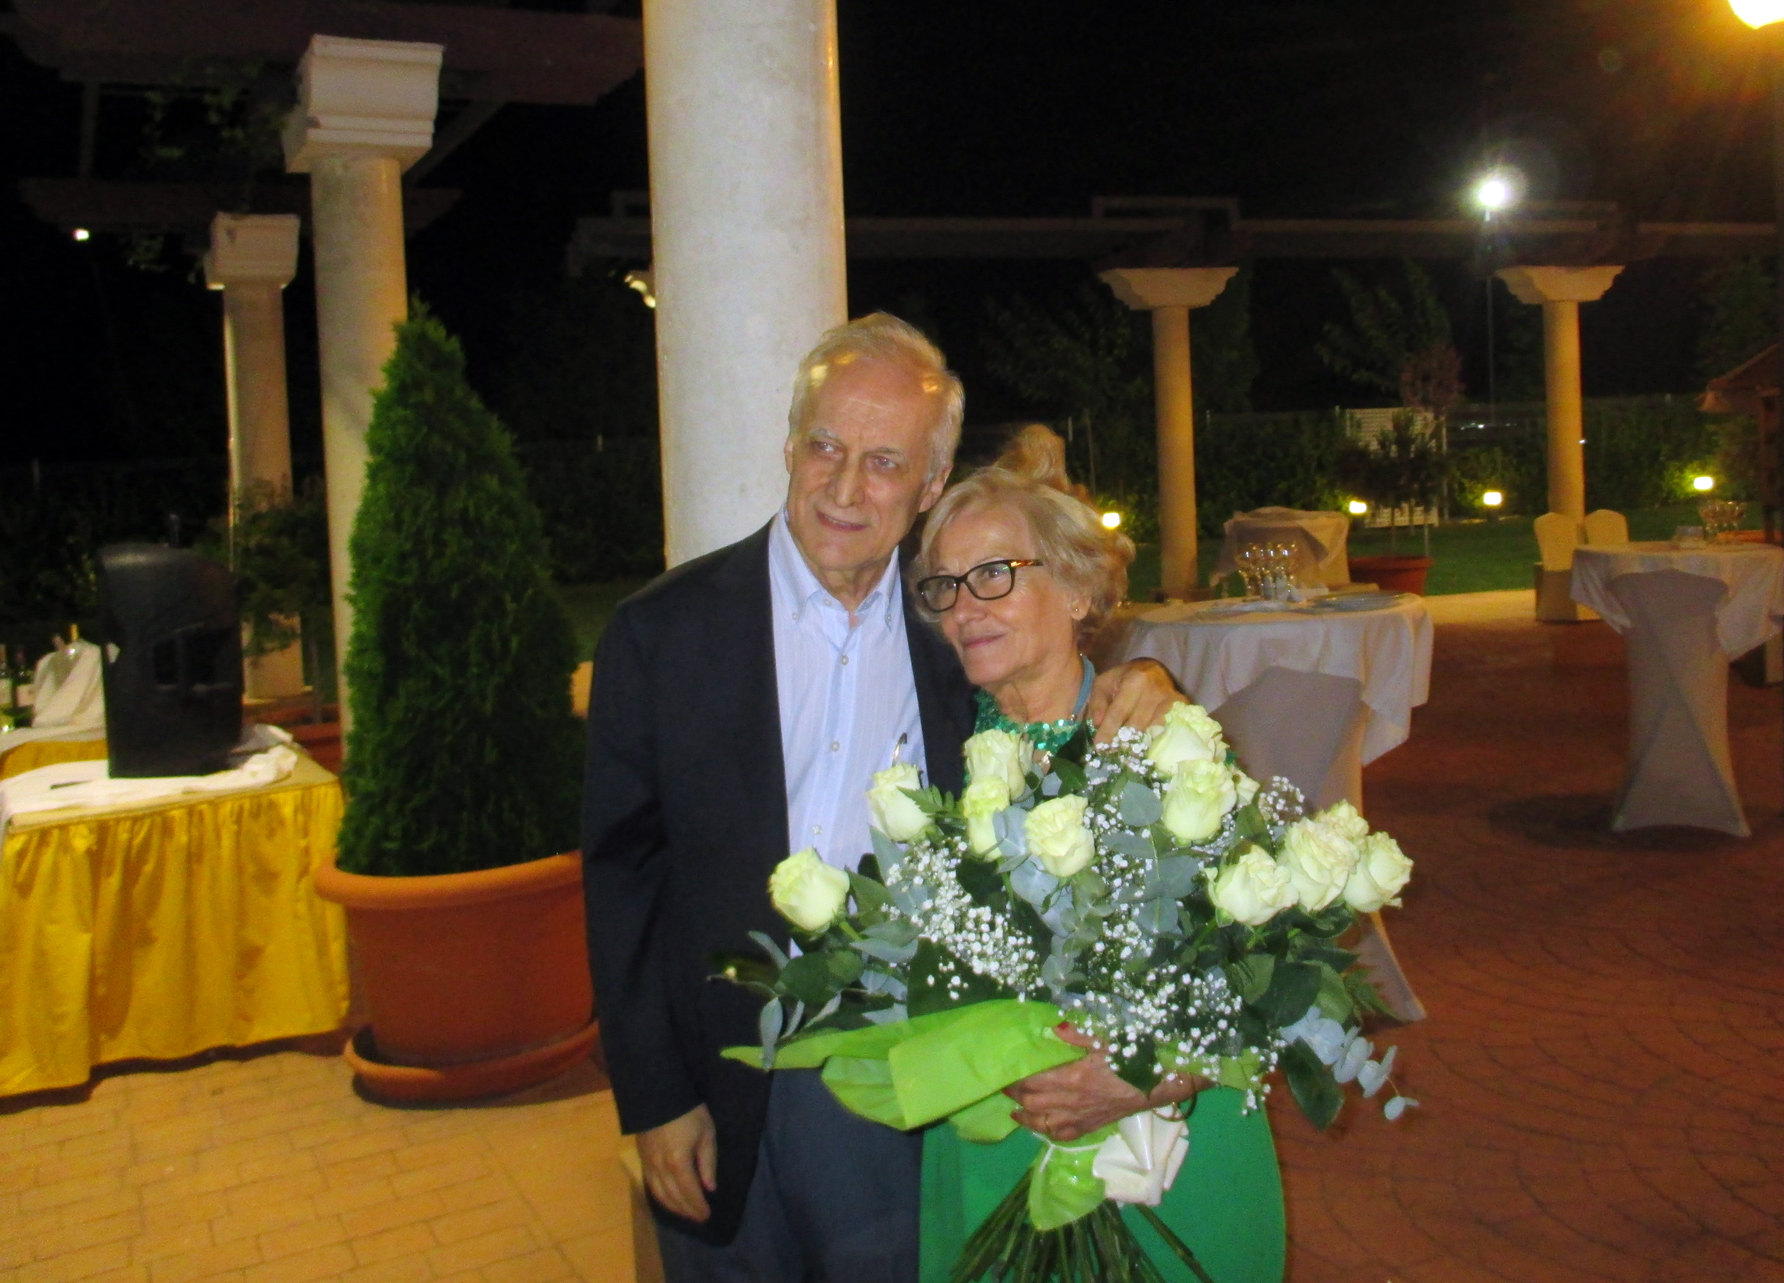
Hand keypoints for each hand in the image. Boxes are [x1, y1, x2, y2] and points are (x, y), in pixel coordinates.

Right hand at [636, 1103, 717, 1221]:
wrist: (659, 1095)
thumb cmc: (689, 1112)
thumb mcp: (706, 1134)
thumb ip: (708, 1163)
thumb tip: (710, 1187)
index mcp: (678, 1162)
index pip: (689, 1192)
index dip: (698, 1206)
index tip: (707, 1215)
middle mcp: (661, 1168)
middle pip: (673, 1197)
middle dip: (687, 1210)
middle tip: (698, 1218)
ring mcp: (649, 1164)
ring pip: (659, 1194)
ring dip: (673, 1207)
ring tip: (685, 1213)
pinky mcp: (642, 1159)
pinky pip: (650, 1184)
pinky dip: (660, 1197)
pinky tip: (667, 1200)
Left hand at [1005, 1025, 1205, 1142]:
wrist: (1152, 1085)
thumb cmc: (1127, 1059)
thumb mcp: (1102, 1040)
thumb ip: (1075, 1034)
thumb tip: (1054, 1026)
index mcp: (1071, 1078)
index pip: (1032, 1082)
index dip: (1015, 1079)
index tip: (1006, 1072)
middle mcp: (1070, 1102)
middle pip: (1032, 1103)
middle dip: (1016, 1096)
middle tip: (1007, 1088)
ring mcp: (1079, 1118)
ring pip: (1043, 1124)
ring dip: (1025, 1118)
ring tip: (1015, 1111)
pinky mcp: (1089, 1127)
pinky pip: (1062, 1135)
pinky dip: (1047, 1132)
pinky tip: (1041, 1127)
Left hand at [1086, 659, 1181, 745]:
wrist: (1153, 668)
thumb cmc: (1125, 677)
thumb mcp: (1104, 683)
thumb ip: (1098, 702)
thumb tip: (1098, 724)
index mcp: (1134, 681)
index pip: (1119, 712)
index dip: (1108, 731)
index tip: (1099, 746)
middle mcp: (1154, 690)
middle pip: (1136, 724)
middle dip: (1121, 739)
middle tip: (1110, 751)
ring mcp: (1170, 699)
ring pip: (1150, 728)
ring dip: (1135, 739)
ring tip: (1123, 746)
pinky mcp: (1180, 706)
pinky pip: (1163, 728)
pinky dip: (1151, 735)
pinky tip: (1141, 739)